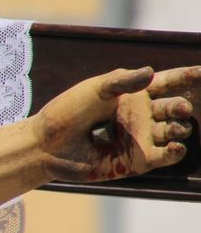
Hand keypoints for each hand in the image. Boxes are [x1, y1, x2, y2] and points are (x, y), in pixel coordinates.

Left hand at [34, 65, 199, 182]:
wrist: (47, 145)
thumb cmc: (67, 112)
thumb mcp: (94, 90)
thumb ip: (121, 82)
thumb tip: (151, 71)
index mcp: (133, 93)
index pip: (167, 82)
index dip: (185, 76)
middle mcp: (142, 115)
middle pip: (174, 107)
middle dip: (180, 106)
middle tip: (179, 107)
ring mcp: (142, 138)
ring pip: (175, 130)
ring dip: (179, 127)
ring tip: (174, 126)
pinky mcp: (138, 160)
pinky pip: (167, 155)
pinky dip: (175, 150)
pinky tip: (175, 146)